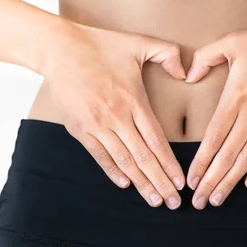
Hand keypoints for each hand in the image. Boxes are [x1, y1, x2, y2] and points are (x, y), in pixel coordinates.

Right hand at [42, 22, 186, 208]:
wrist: (60, 50)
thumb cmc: (99, 46)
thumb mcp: (138, 43)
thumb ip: (168, 54)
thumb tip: (186, 73)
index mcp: (134, 100)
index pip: (156, 140)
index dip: (170, 164)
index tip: (181, 182)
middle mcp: (117, 117)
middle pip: (143, 157)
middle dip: (160, 182)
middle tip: (174, 203)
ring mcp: (97, 125)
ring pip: (123, 161)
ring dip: (140, 183)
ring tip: (154, 200)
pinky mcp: (79, 128)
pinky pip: (98, 155)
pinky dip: (112, 171)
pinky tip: (124, 184)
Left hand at [183, 23, 246, 208]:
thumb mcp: (232, 42)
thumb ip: (205, 58)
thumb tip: (188, 75)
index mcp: (235, 99)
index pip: (213, 138)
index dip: (200, 162)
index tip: (190, 180)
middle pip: (227, 156)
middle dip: (210, 181)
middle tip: (198, 202)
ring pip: (246, 160)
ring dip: (230, 182)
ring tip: (217, 200)